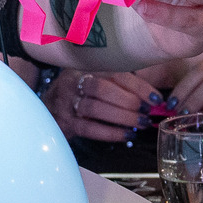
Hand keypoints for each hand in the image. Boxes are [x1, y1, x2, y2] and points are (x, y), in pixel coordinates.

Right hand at [44, 68, 162, 142]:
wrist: (45, 108)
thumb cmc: (79, 94)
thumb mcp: (94, 80)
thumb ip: (120, 84)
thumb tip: (153, 98)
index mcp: (86, 67)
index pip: (115, 73)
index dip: (138, 86)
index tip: (156, 99)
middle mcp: (73, 81)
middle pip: (102, 88)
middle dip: (128, 101)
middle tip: (146, 113)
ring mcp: (66, 102)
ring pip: (95, 108)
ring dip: (122, 118)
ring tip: (140, 124)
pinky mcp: (65, 122)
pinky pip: (89, 128)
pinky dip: (110, 133)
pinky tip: (126, 135)